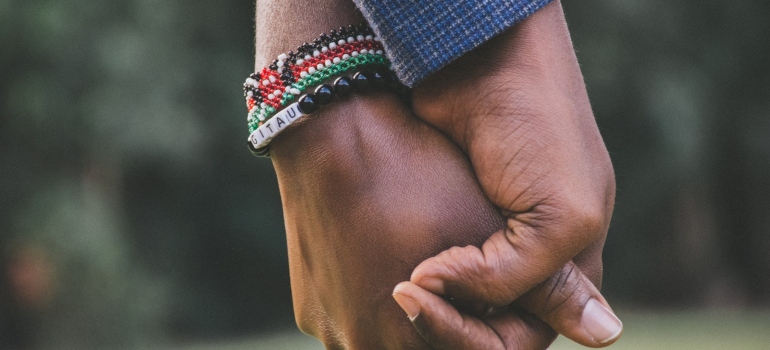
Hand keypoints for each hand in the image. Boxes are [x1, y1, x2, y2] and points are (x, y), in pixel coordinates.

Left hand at [399, 0, 621, 347]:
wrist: (482, 61)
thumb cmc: (536, 130)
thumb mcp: (559, 214)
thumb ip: (536, 279)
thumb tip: (559, 333)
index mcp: (569, 267)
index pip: (524, 337)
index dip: (476, 336)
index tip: (424, 296)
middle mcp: (527, 262)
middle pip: (486, 329)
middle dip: (446, 323)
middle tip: (405, 295)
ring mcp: (485, 242)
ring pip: (454, 305)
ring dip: (426, 305)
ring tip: (395, 288)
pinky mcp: (447, 220)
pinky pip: (431, 270)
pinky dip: (413, 278)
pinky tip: (389, 270)